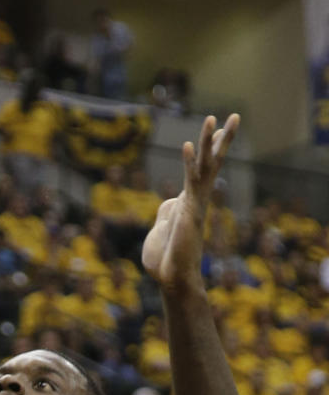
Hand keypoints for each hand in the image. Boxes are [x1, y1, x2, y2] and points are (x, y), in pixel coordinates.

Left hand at [141, 114, 238, 293]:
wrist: (172, 279)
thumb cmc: (165, 261)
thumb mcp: (160, 230)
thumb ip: (165, 213)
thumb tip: (169, 203)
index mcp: (189, 202)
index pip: (201, 169)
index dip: (208, 149)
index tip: (216, 129)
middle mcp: (197, 199)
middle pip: (212, 163)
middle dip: (222, 139)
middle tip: (235, 115)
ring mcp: (195, 204)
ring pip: (206, 167)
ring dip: (211, 142)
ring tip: (215, 117)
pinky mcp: (189, 210)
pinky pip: (190, 182)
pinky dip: (189, 163)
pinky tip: (188, 144)